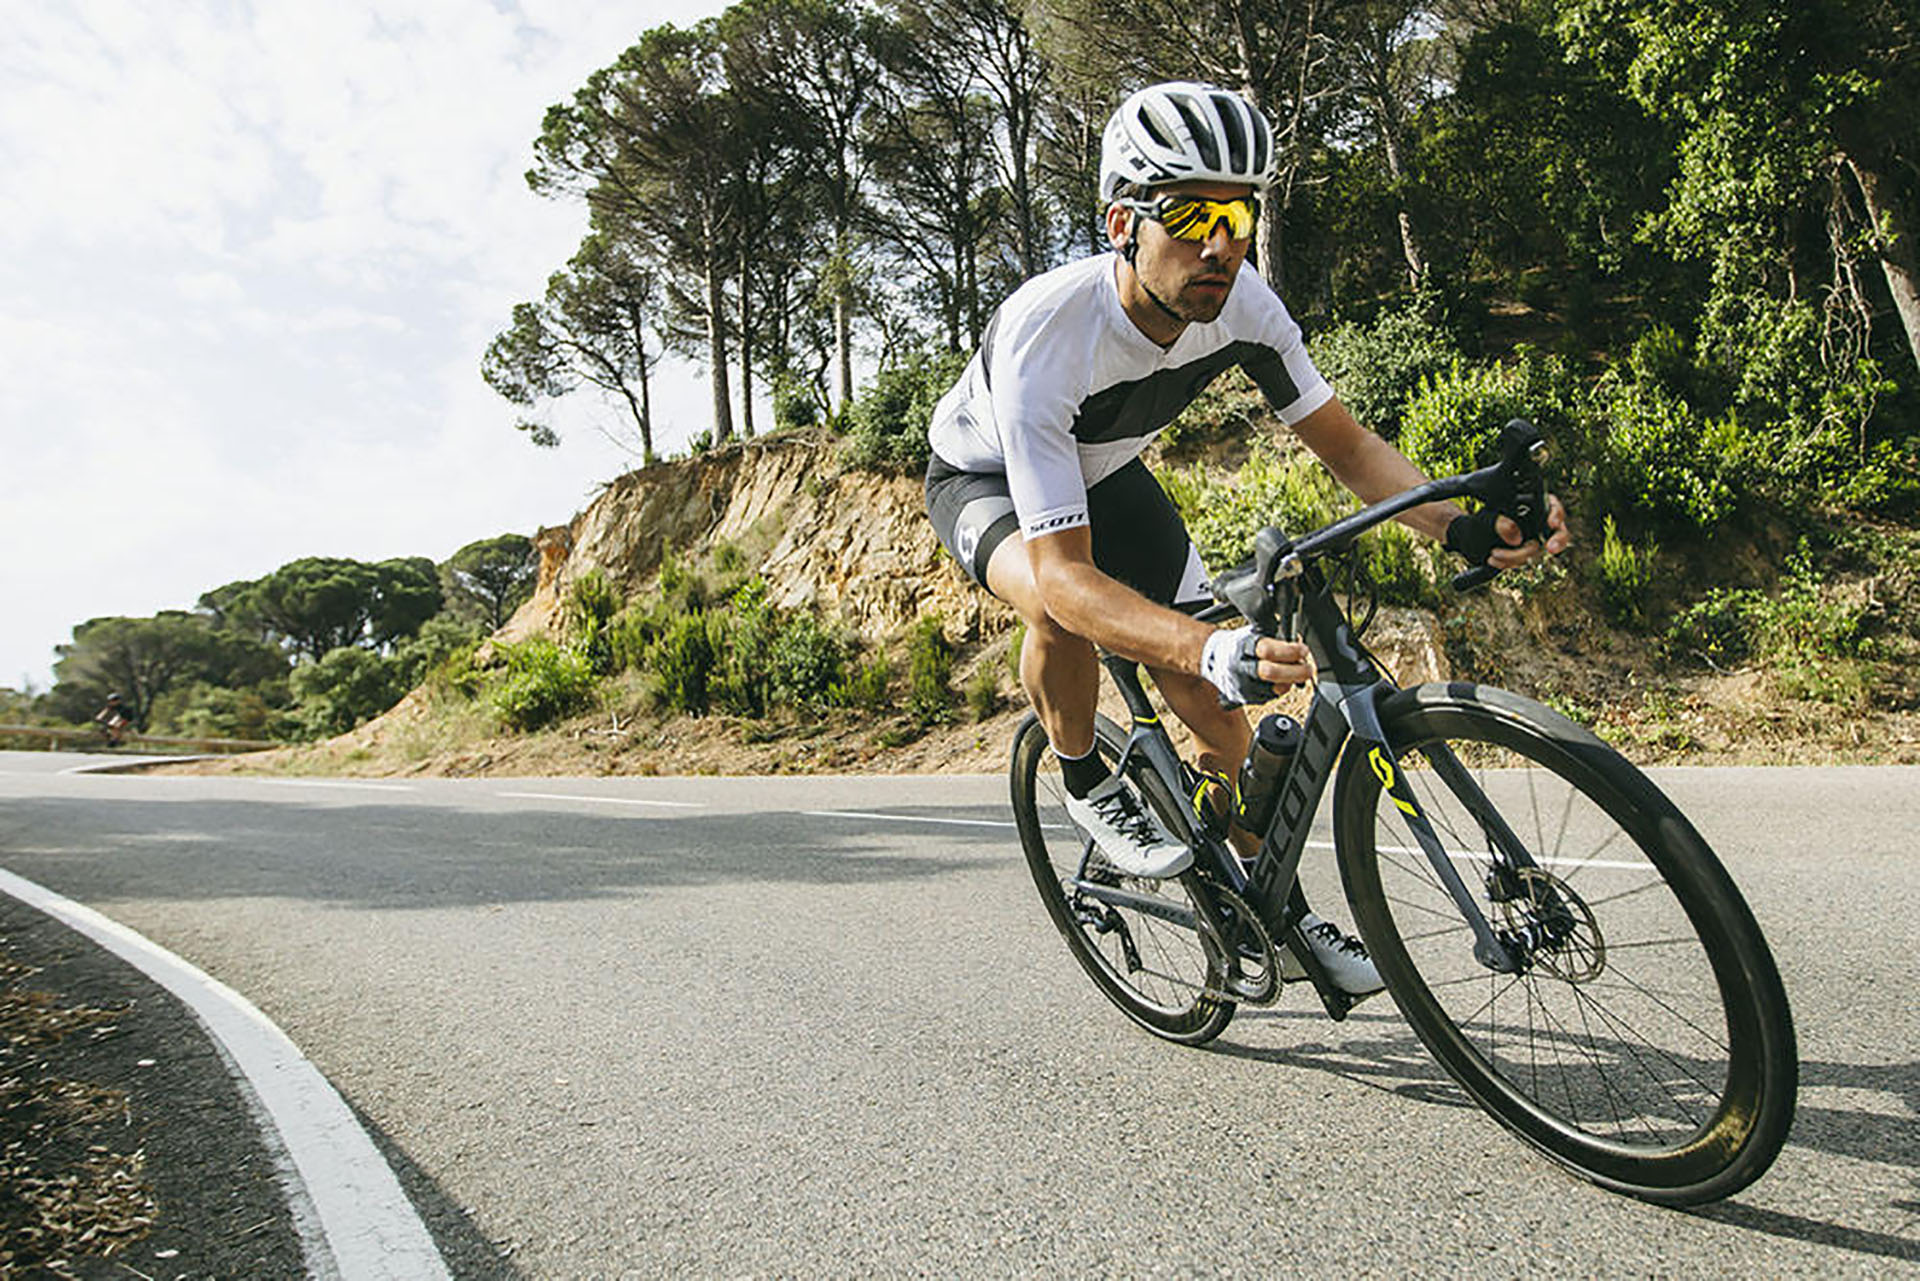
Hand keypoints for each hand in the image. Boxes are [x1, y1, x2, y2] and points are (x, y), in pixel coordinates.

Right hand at [1200, 625, 1314, 706]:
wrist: (1212, 659)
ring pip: (1273, 689)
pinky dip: (1279, 689)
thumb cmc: (1239, 645)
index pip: (1268, 650)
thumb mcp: (1254, 633)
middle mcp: (1239, 667)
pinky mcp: (1243, 698)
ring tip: (1296, 674)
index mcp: (1242, 646)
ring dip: (1290, 682)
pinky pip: (1269, 697)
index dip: (1290, 651)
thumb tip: (1300, 650)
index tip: (1303, 650)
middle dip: (1295, 671)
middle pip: (1271, 673)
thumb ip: (1275, 640)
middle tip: (1308, 669)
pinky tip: (1281, 682)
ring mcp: (1241, 685)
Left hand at [1447, 493, 1571, 568]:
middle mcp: (1537, 524)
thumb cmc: (1481, 521)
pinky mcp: (1524, 554)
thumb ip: (1501, 523)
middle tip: (1551, 549)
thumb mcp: (1487, 519)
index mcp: (1533, 506)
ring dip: (1516, 556)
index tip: (1551, 523)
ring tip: (1494, 554)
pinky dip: (1508, 562)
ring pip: (1536, 551)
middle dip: (1557, 541)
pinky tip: (1493, 560)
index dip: (1556, 515)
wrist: (1470, 537)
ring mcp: (1533, 540)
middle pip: (1558, 533)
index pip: (1553, 507)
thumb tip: (1516, 537)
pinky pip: (1523, 561)